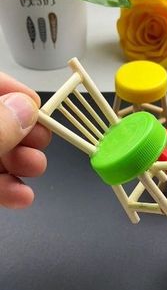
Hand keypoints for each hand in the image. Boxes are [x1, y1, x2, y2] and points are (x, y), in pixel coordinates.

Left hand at [0, 72, 50, 208]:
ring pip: (1, 152)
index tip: (37, 107)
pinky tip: (21, 197)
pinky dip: (8, 189)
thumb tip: (24, 109)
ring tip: (34, 169)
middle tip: (40, 142)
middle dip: (25, 132)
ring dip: (22, 162)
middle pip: (3, 120)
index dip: (15, 92)